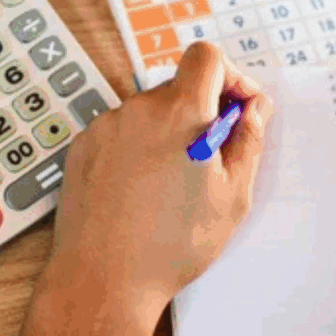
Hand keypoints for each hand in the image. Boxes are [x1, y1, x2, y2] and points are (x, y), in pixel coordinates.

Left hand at [39, 41, 272, 335]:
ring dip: (166, 135)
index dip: (229, 76)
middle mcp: (138, 109)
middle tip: (209, 161)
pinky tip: (139, 192)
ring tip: (170, 187)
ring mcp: (104, 127)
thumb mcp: (232, 197)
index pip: (207, 57)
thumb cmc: (171, 245)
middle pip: (178, 88)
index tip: (236, 109)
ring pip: (147, 114)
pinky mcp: (82, 148)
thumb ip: (247, 142)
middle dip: (199, 114)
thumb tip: (253, 109)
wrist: (103, 278)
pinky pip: (119, 133)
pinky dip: (135, 150)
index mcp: (180, 113)